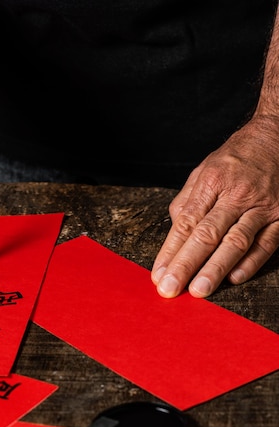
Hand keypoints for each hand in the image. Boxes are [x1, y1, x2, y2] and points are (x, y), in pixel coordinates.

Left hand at [151, 116, 278, 297]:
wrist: (277, 137)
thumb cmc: (235, 158)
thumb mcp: (204, 170)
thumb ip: (187, 201)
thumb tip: (175, 232)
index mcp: (212, 182)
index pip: (186, 223)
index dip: (170, 251)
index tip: (159, 274)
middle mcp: (237, 194)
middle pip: (207, 234)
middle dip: (186, 264)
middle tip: (170, 288)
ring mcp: (262, 206)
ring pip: (236, 242)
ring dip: (216, 268)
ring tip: (199, 289)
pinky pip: (267, 243)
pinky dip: (251, 263)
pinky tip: (234, 278)